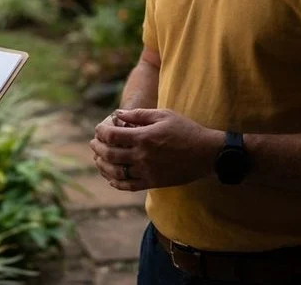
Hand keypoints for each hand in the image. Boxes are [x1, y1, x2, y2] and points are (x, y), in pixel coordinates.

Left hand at [90, 108, 223, 190]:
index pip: (112, 135)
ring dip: (103, 165)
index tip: (99, 128)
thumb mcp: (164, 115)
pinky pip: (128, 185)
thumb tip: (118, 113)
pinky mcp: (153, 182)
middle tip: (94, 143)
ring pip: (116, 172)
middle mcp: (142, 156)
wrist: (207, 154)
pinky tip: (111, 178)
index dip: (101, 131)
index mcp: (144, 137)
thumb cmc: (186, 130)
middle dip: (97, 148)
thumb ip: (139, 114)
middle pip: (110, 154)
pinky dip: (116, 182)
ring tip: (98, 159)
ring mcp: (147, 171)